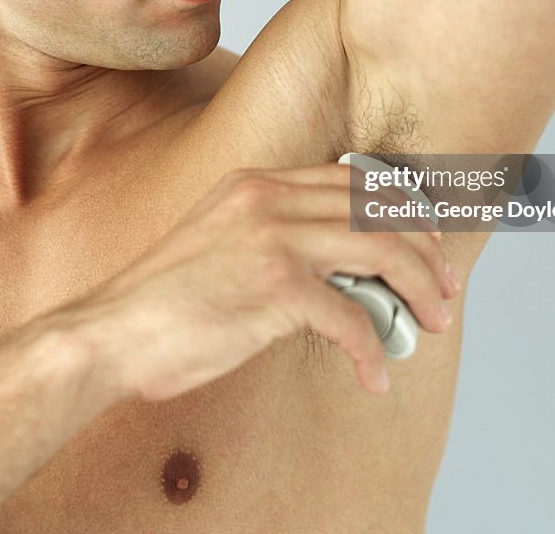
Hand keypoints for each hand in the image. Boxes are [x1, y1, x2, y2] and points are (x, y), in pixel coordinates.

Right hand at [71, 163, 456, 400]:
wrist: (111, 332)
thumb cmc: (165, 300)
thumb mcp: (221, 239)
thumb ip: (273, 233)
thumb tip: (336, 266)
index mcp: (257, 183)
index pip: (351, 180)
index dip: (400, 208)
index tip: (426, 241)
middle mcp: (269, 199)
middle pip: (378, 209)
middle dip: (424, 249)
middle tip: (443, 287)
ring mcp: (273, 238)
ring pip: (380, 249)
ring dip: (417, 289)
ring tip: (431, 321)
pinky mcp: (274, 287)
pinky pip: (350, 317)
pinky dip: (372, 350)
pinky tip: (374, 375)